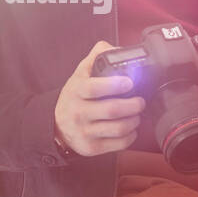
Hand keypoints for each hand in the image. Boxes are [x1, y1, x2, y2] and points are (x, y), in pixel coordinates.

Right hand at [54, 41, 145, 156]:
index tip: (129, 82)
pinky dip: (131, 135)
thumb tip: (118, 49)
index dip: (114, 85)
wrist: (56, 125)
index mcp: (77, 91)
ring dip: (135, 120)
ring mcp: (85, 131)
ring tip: (137, 114)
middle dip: (133, 105)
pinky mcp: (92, 147)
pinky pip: (118, 144)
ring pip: (118, 128)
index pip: (94, 88)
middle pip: (112, 110)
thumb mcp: (80, 74)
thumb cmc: (75, 96)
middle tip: (140, 101)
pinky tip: (131, 128)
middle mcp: (78, 112)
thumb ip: (97, 56)